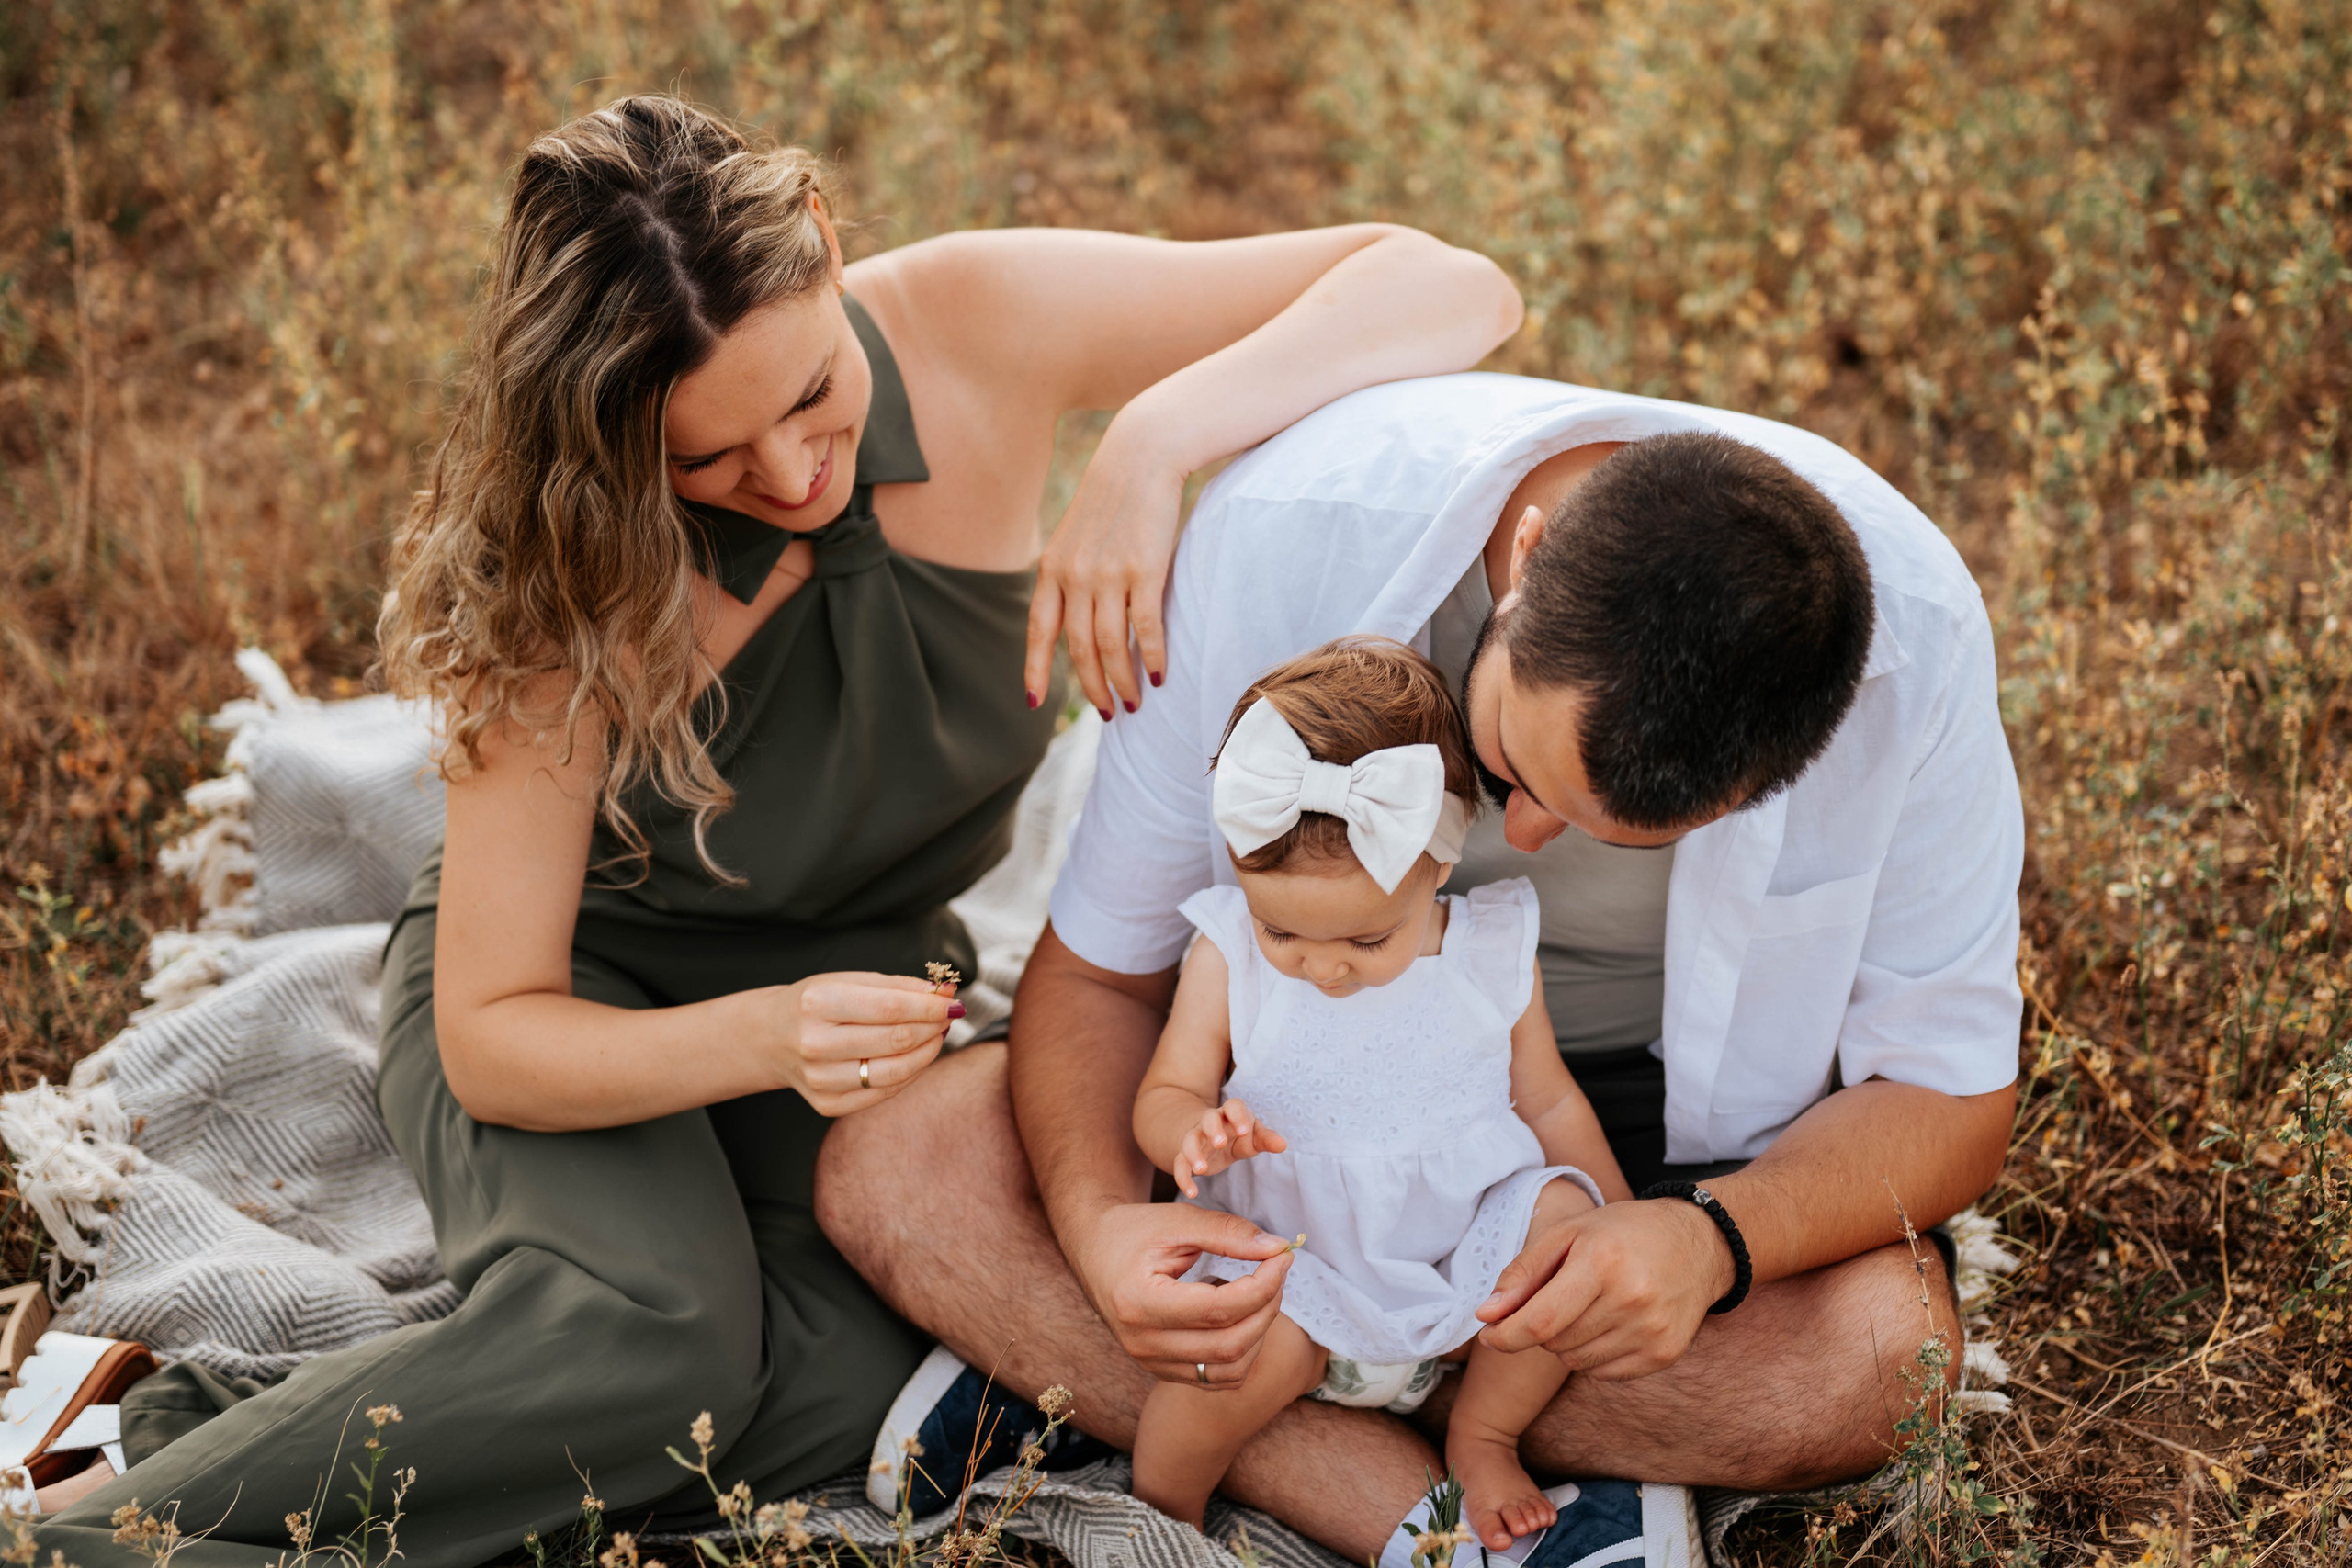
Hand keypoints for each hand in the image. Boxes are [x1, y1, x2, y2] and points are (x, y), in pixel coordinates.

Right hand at [774, 972, 959, 1116]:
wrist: (768, 1038)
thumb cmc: (814, 1003)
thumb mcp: (847, 980)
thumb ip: (897, 986)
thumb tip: (945, 992)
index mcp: (818, 1003)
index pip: (892, 1008)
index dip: (931, 1006)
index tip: (954, 1001)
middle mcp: (815, 1044)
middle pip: (897, 1040)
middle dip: (934, 1027)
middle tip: (949, 1016)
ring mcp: (820, 1080)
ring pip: (897, 1071)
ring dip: (928, 1052)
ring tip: (937, 1035)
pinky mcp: (827, 1105)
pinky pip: (885, 1092)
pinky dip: (910, 1073)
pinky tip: (915, 1056)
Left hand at [1023, 424, 1182, 719]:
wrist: (1141, 455)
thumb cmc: (1114, 497)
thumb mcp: (1077, 534)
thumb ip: (1072, 574)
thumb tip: (1078, 617)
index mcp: (1052, 568)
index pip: (1039, 630)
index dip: (1035, 669)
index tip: (1034, 702)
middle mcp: (1074, 576)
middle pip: (1079, 649)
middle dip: (1093, 687)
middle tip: (1109, 712)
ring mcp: (1108, 574)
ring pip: (1111, 646)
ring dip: (1123, 681)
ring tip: (1135, 702)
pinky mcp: (1144, 570)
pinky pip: (1146, 628)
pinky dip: (1154, 656)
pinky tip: (1161, 675)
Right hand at [1072, 1200, 1295, 1388]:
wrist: (1093, 1250)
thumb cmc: (1133, 1231)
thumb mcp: (1177, 1221)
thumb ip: (1227, 1233)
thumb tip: (1278, 1248)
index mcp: (1139, 1303)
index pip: (1219, 1309)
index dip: (1263, 1285)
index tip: (1282, 1257)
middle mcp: (1142, 1343)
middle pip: (1229, 1345)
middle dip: (1267, 1307)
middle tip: (1277, 1272)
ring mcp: (1150, 1362)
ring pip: (1228, 1369)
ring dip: (1259, 1333)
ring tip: (1258, 1292)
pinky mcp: (1160, 1369)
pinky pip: (1216, 1378)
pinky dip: (1241, 1351)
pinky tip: (1237, 1315)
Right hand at [1173, 1099, 1286, 1196]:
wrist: (1211, 1135)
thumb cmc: (1239, 1134)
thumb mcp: (1253, 1136)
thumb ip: (1266, 1139)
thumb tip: (1282, 1144)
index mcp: (1230, 1113)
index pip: (1233, 1106)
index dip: (1237, 1116)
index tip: (1244, 1130)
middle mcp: (1209, 1122)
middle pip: (1208, 1120)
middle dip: (1212, 1130)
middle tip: (1220, 1143)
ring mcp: (1195, 1137)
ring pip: (1189, 1140)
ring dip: (1193, 1153)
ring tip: (1202, 1169)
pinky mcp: (1185, 1155)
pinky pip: (1179, 1164)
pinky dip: (1183, 1178)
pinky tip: (1192, 1192)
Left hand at [1474, 1196, 1735, 1379]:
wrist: (1699, 1242)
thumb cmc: (1623, 1232)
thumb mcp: (1568, 1234)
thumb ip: (1522, 1274)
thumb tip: (1485, 1316)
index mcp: (1602, 1263)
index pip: (1540, 1322)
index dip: (1505, 1335)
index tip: (1488, 1335)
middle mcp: (1632, 1300)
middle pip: (1555, 1343)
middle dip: (1543, 1326)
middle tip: (1561, 1295)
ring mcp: (1652, 1331)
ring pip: (1576, 1362)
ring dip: (1568, 1341)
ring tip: (1589, 1305)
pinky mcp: (1664, 1354)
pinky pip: (1604, 1373)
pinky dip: (1594, 1354)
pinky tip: (1611, 1322)